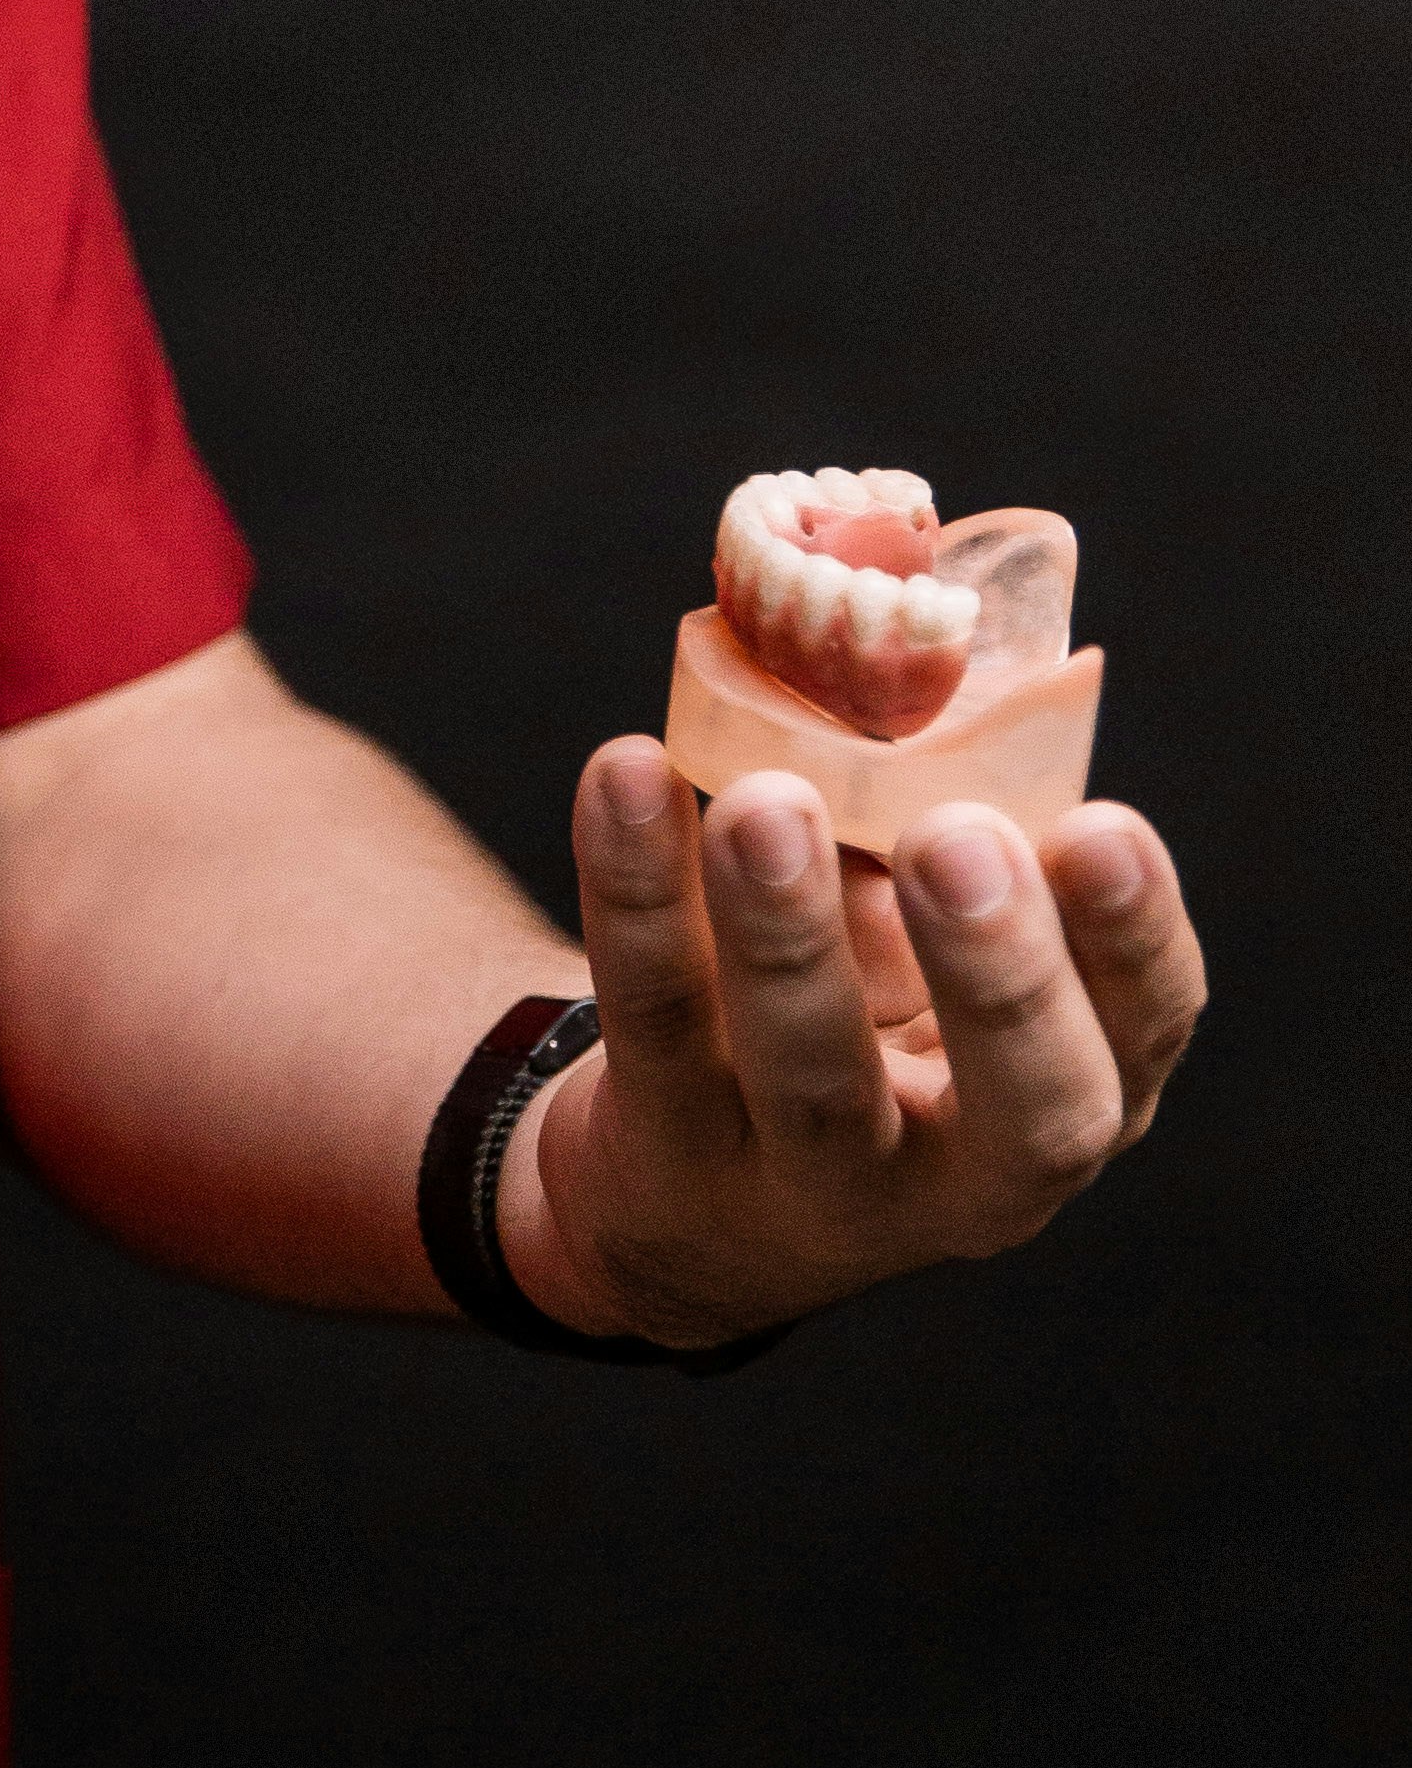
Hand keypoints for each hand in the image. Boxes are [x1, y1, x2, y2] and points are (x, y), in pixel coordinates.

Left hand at [497, 740, 1205, 1350]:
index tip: (1100, 824)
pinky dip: (638, 893)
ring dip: (790, 935)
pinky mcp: (670, 1160)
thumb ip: (935, 793)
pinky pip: (655, 1022)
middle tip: (953, 837)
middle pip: (1027, 1110)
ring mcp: (820, 1188)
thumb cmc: (850, 1001)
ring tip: (766, 802)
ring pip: (816, 1080)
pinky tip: (627, 775)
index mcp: (1072, 1087)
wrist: (685, 1181)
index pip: (1141, 1031)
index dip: (1134, 938)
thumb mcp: (919, 923)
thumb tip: (897, 579)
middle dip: (1000, 973)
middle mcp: (972, 1172)